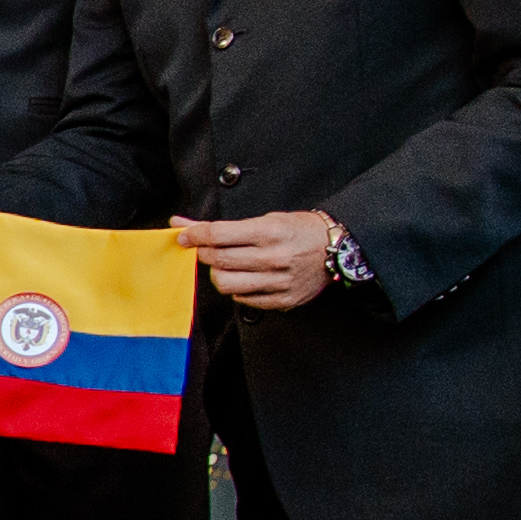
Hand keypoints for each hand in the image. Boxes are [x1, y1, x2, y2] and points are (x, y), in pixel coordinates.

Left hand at [175, 210, 335, 310]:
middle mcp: (273, 258)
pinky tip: (246, 277)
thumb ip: (225, 226)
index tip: (185, 236)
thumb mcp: (266, 219)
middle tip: (206, 248)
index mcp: (269, 232)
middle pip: (218, 260)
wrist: (337, 248)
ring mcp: (278, 281)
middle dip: (204, 253)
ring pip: (225, 284)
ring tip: (227, 265)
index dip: (194, 235)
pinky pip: (243, 299)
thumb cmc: (299, 230)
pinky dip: (237, 289)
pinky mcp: (282, 300)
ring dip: (218, 273)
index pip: (217, 235)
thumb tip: (183, 224)